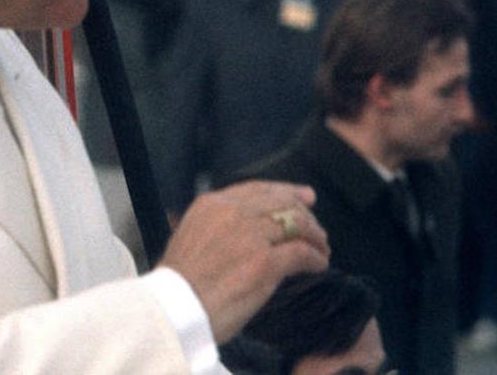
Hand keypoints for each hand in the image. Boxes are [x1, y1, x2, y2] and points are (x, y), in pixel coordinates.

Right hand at [158, 180, 328, 342]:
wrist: (175, 308)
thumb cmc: (180, 281)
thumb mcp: (192, 235)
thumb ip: (218, 224)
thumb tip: (250, 229)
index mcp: (211, 203)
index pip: (257, 188)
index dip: (286, 190)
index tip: (305, 197)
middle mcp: (232, 212)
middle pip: (282, 202)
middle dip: (305, 216)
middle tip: (318, 231)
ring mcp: (249, 235)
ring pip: (296, 224)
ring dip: (315, 237)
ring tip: (321, 250)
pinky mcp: (264, 262)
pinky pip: (301, 252)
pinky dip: (315, 258)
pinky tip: (319, 265)